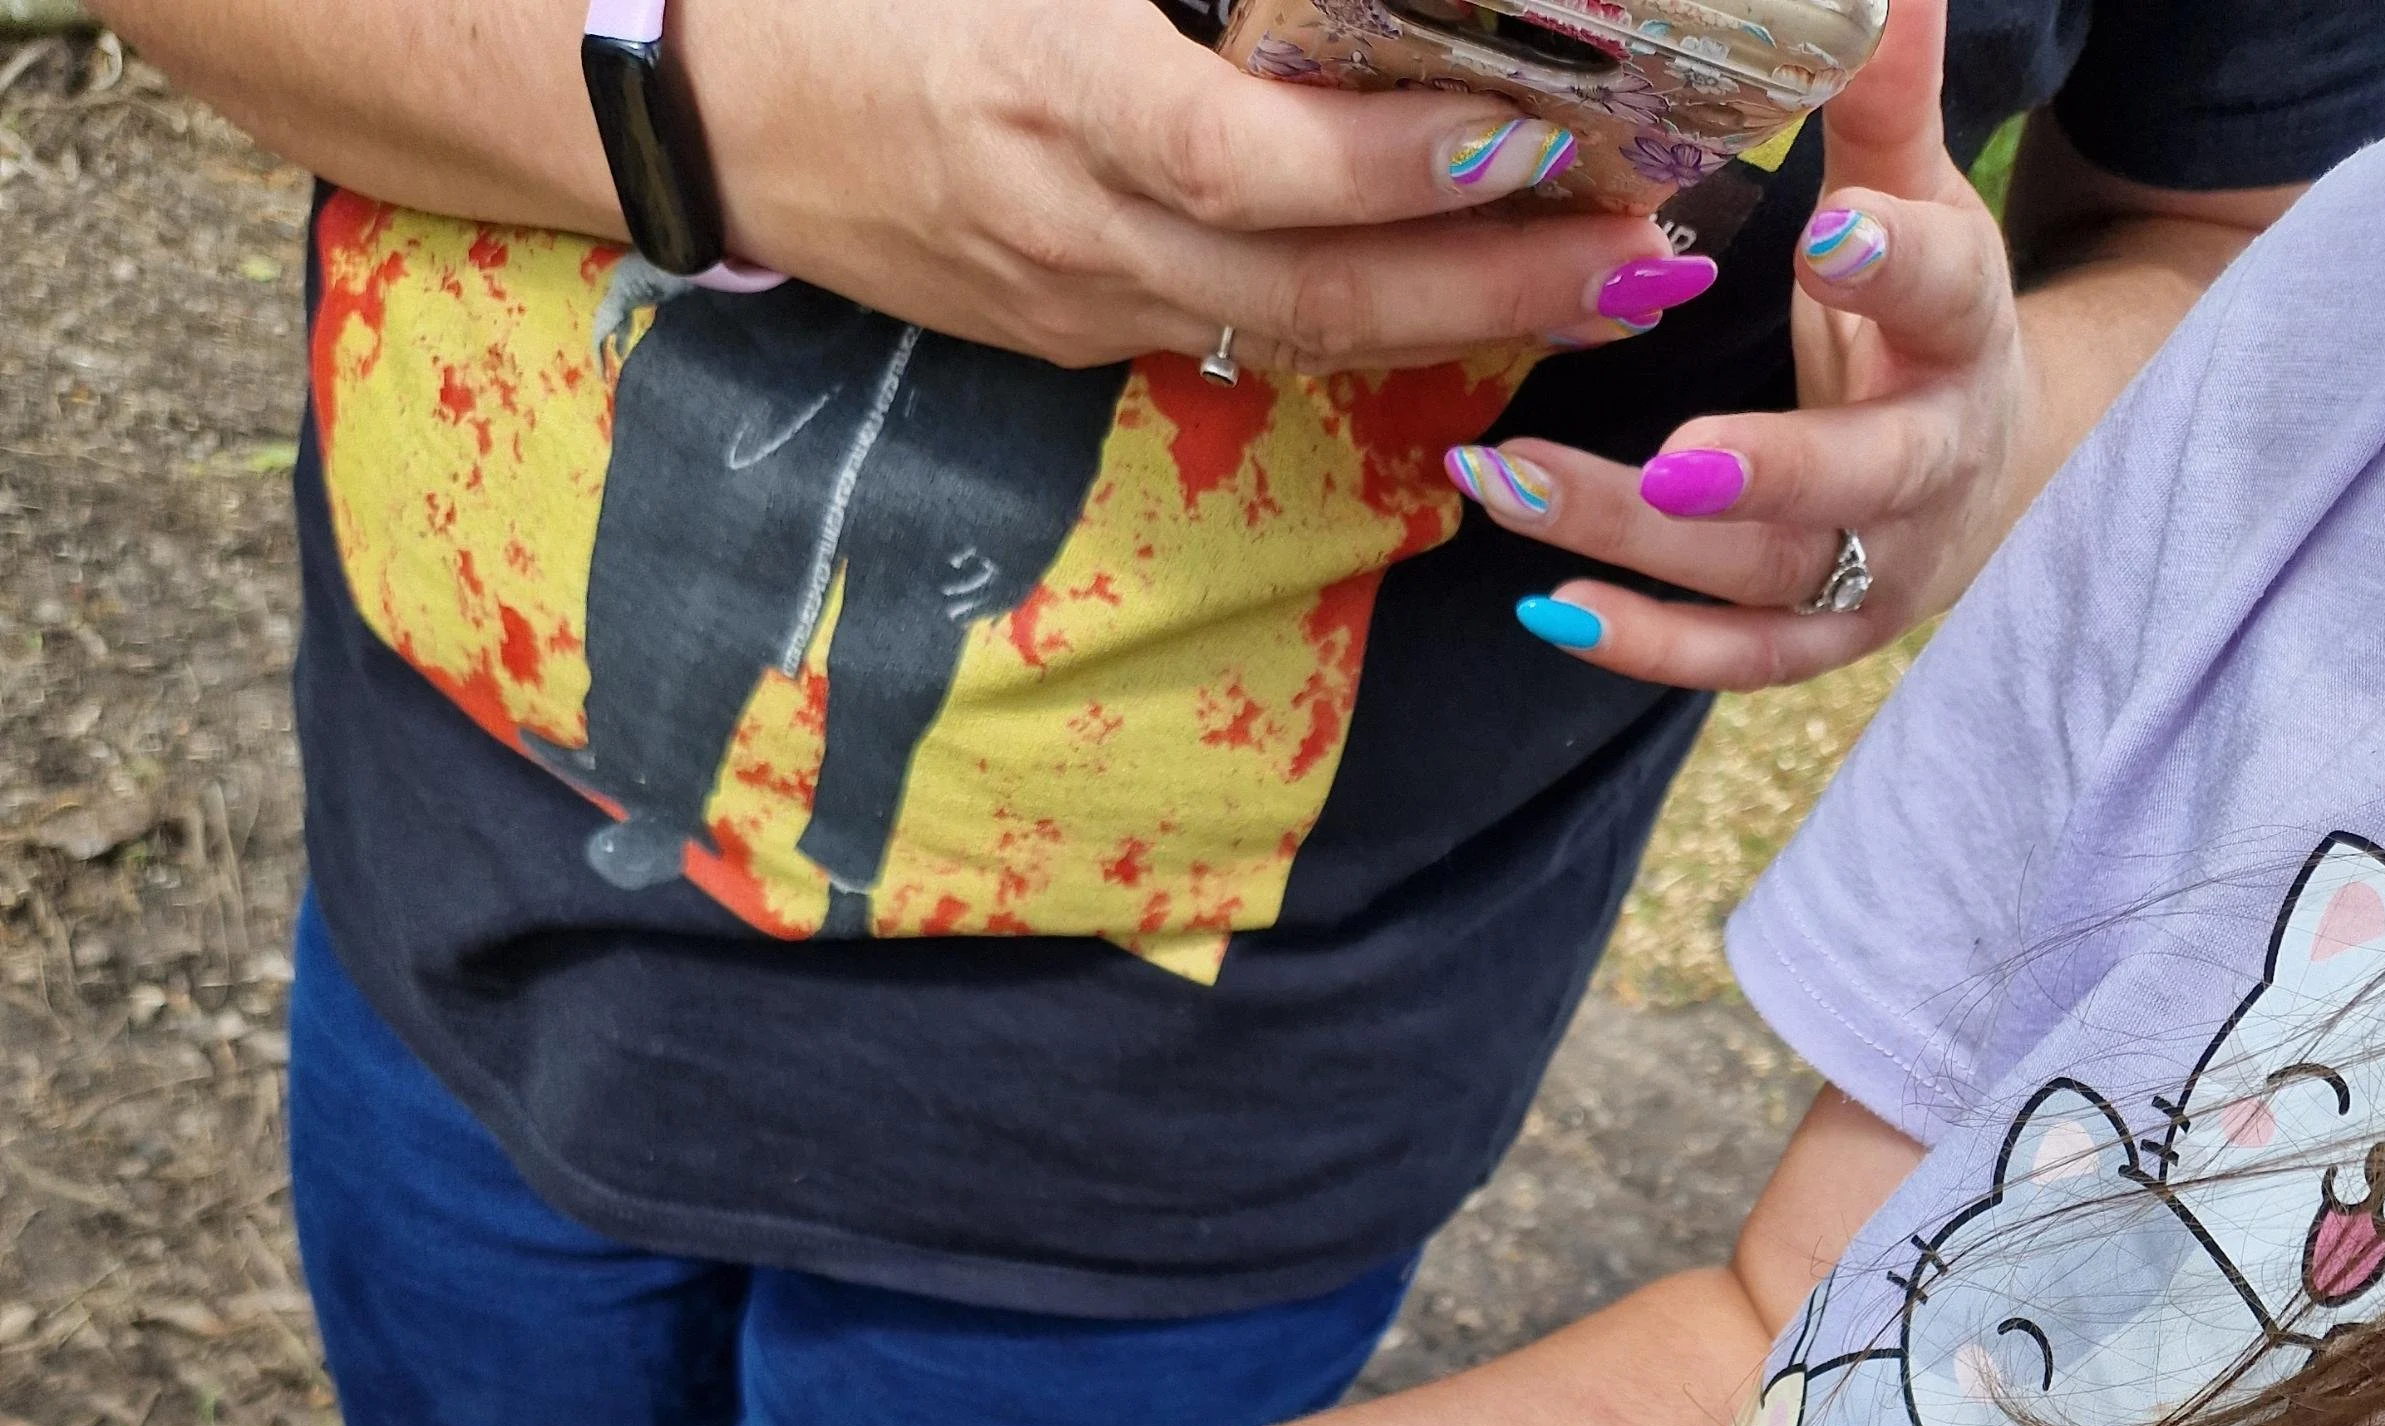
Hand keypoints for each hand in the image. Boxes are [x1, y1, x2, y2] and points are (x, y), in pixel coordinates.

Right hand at [685, 0, 1687, 372]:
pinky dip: (1371, 325)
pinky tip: (1477, 293)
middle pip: (1311, 292)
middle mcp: (1067, 224)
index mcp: (1045, 88)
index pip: (1246, 160)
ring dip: (1465, 322)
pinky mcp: (1069, 332)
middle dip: (1496, 282)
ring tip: (1616, 279)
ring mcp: (1070, 298)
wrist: (687, 93)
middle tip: (1658, 249)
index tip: (1537, 131)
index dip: (1394, 165)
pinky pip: (1244, 339)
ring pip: (1294, 339)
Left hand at [1450, 0, 2029, 683]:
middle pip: (1858, 478)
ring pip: (1764, 573)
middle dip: (1768, 470)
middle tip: (1671, 455)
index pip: (1938, 295)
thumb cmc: (1922, 318)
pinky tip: (1546, 611)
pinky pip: (1732, 661)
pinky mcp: (1821, 640)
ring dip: (1636, 544)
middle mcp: (1930, 467)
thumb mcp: (1916, 200)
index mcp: (1961, 334)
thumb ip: (1887, 96)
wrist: (1988, 471)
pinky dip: (1645, 646)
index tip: (1824, 232)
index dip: (1888, 269)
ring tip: (1507, 481)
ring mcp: (1876, 569)